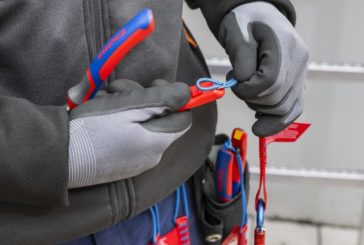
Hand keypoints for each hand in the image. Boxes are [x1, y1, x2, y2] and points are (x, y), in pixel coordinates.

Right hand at [68, 79, 190, 187]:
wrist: (60, 157)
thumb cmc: (94, 129)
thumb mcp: (131, 106)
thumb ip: (164, 100)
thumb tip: (187, 95)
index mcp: (157, 143)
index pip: (183, 117)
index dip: (175, 98)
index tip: (155, 85)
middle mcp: (151, 155)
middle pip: (160, 118)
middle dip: (142, 97)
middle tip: (119, 90)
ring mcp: (135, 161)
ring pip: (142, 125)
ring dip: (126, 106)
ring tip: (104, 101)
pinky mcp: (121, 163)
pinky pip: (129, 136)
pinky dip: (119, 122)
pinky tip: (100, 116)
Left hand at [219, 2, 308, 135]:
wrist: (259, 18)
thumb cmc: (246, 22)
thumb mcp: (237, 31)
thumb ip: (241, 56)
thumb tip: (244, 81)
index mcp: (286, 46)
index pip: (270, 82)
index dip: (248, 89)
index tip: (234, 81)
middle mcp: (300, 63)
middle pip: (277, 100)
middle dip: (251, 99)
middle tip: (237, 85)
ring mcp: (301, 75)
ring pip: (285, 110)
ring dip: (259, 108)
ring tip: (247, 92)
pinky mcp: (297, 85)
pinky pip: (292, 110)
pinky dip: (275, 120)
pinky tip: (259, 118)